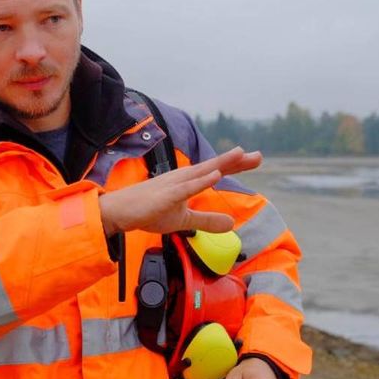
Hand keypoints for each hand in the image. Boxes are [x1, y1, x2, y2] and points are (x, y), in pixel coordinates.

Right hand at [99, 146, 261, 235]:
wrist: (120, 212)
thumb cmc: (149, 211)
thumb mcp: (184, 221)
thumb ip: (207, 220)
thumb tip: (232, 224)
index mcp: (189, 181)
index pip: (217, 171)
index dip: (237, 165)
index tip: (256, 159)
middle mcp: (184, 177)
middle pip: (214, 167)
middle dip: (236, 161)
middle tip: (259, 156)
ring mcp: (174, 185)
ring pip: (202, 172)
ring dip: (221, 163)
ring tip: (240, 154)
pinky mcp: (165, 195)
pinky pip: (186, 188)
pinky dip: (200, 182)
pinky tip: (215, 176)